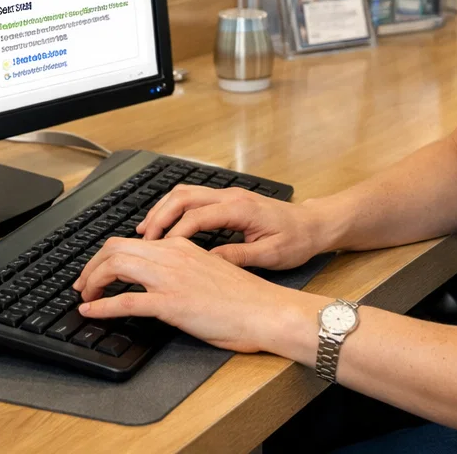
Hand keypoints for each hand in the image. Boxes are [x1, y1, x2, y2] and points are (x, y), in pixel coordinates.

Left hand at [73, 235, 322, 352]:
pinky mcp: (172, 303)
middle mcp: (173, 255)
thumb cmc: (246, 298)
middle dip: (92, 265)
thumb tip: (166, 278)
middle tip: (83, 283)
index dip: (108, 256)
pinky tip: (91, 312)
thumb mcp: (212, 270)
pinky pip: (126, 301)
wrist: (267, 310)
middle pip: (115, 248)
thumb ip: (187, 268)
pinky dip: (102, 306)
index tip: (99, 271)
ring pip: (115, 266)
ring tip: (84, 295)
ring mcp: (171, 278)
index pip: (133, 241)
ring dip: (92, 280)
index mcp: (182, 246)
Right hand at [137, 184, 330, 270]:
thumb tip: (208, 262)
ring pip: (185, 194)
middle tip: (142, 239)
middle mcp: (231, 196)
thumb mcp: (271, 255)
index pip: (196, 217)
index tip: (159, 252)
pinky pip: (193, 199)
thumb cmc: (297, 239)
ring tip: (146, 231)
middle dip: (159, 216)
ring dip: (163, 210)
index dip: (174, 234)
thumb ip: (238, 257)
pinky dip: (174, 210)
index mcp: (240, 209)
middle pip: (183, 197)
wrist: (314, 224)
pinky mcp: (228, 200)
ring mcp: (228, 195)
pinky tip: (166, 226)